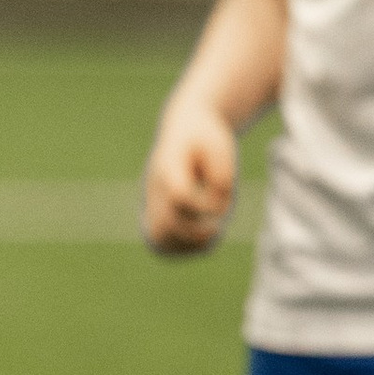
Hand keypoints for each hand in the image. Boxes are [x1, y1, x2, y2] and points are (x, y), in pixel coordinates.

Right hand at [143, 94, 239, 253]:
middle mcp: (155, 186)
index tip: (221, 205)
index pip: (179, 196)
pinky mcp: (156, 210)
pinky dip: (180, 247)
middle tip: (216, 228)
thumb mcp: (219, 143)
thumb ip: (222, 172)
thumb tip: (220, 202)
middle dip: (194, 232)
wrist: (183, 127)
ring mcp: (152, 200)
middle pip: (167, 221)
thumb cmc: (204, 137)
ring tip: (209, 237)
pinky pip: (160, 239)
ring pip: (159, 235)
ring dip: (185, 244)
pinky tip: (202, 241)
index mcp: (169, 166)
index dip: (202, 207)